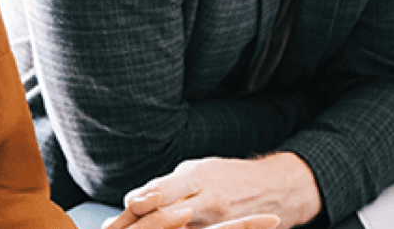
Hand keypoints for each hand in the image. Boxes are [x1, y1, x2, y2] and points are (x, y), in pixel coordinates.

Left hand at [101, 153, 319, 228]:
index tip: (128, 206)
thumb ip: (168, 185)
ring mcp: (216, 221)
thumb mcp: (197, 170)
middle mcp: (206, 202)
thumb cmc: (227, 176)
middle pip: (164, 216)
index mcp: (197, 179)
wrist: (275, 190)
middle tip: (118, 227)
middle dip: (139, 223)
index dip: (139, 201)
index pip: (159, 192)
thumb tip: (138, 199)